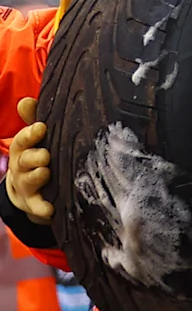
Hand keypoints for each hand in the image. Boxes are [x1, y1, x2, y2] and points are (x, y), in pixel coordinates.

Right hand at [6, 98, 47, 224]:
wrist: (28, 191)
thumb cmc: (37, 155)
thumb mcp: (36, 138)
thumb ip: (34, 119)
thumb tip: (25, 100)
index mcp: (23, 148)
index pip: (23, 139)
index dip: (31, 133)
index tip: (42, 127)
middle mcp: (22, 167)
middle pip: (25, 160)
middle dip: (34, 157)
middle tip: (45, 154)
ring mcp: (27, 185)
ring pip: (30, 181)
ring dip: (37, 177)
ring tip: (46, 172)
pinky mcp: (35, 203)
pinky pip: (37, 207)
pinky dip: (42, 208)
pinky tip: (50, 209)